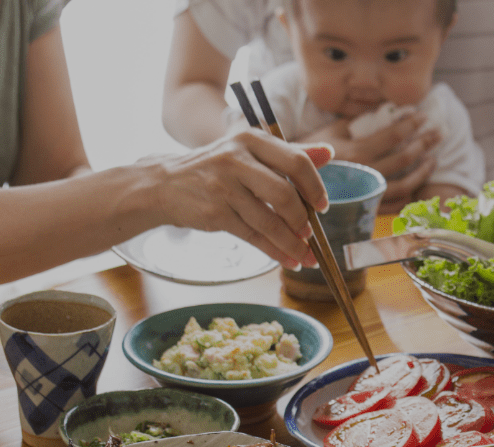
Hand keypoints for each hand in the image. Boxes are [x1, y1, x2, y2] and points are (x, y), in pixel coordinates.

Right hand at [147, 130, 332, 268]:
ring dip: (292, 244)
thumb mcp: (248, 151)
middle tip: (310, 233)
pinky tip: (288, 260)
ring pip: (270, 221)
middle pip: (284, 194)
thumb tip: (329, 153)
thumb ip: (288, 153)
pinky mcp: (215, 213)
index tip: (323, 206)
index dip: (315, 186)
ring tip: (305, 256)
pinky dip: (275, 252)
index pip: (296, 161)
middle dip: (303, 220)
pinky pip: (253, 237)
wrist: (164, 184)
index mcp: (251, 139)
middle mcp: (236, 159)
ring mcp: (223, 187)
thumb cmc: (215, 168)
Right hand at [301, 114, 440, 213]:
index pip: (392, 136)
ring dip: (423, 171)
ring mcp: (366, 195)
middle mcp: (365, 175)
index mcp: (356, 153)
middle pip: (404, 159)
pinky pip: (394, 206)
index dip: (411, 124)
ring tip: (433, 159)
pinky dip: (409, 195)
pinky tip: (417, 184)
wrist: (289, 187)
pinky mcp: (364, 211)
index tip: (423, 115)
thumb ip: (355, 122)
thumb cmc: (307, 155)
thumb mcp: (328, 133)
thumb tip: (383, 111)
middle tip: (438, 133)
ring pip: (404, 186)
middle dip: (424, 144)